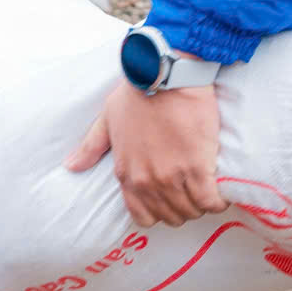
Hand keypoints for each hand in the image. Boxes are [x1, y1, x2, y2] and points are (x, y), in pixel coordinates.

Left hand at [65, 79, 228, 228]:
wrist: (164, 74)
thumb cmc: (136, 92)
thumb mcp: (107, 118)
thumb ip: (91, 146)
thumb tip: (71, 166)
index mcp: (127, 174)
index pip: (143, 216)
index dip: (160, 209)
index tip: (171, 196)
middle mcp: (148, 181)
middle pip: (172, 216)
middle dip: (183, 207)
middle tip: (192, 190)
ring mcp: (173, 176)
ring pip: (192, 211)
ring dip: (201, 203)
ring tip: (207, 188)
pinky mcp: (198, 167)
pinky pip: (211, 201)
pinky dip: (218, 199)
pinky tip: (220, 190)